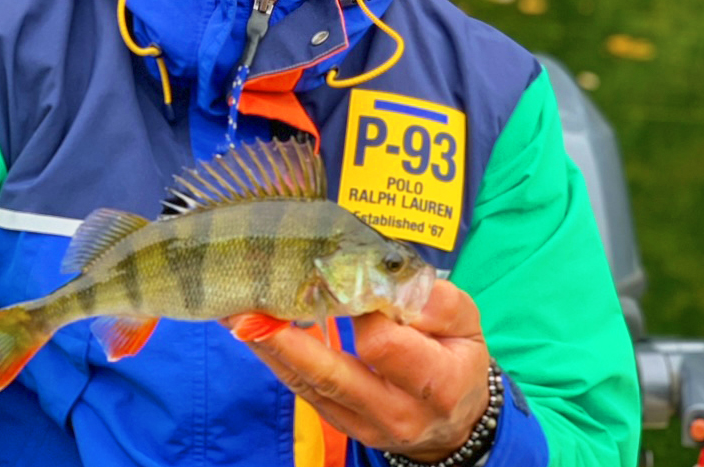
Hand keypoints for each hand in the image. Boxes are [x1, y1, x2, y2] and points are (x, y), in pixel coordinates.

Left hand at [229, 280, 490, 462]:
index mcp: (435, 384)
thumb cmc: (458, 356)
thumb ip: (436, 300)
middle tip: (251, 307)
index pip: (382, 344)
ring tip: (237, 314)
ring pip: (310, 386)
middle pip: (333, 376)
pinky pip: (304, 392)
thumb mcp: (466, 323)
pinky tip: (255, 332)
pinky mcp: (342, 424)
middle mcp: (397, 413)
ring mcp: (365, 425)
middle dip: (288, 340)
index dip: (361, 309)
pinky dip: (278, 360)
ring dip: (270, 348)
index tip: (345, 278)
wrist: (455, 420)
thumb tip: (391, 282)